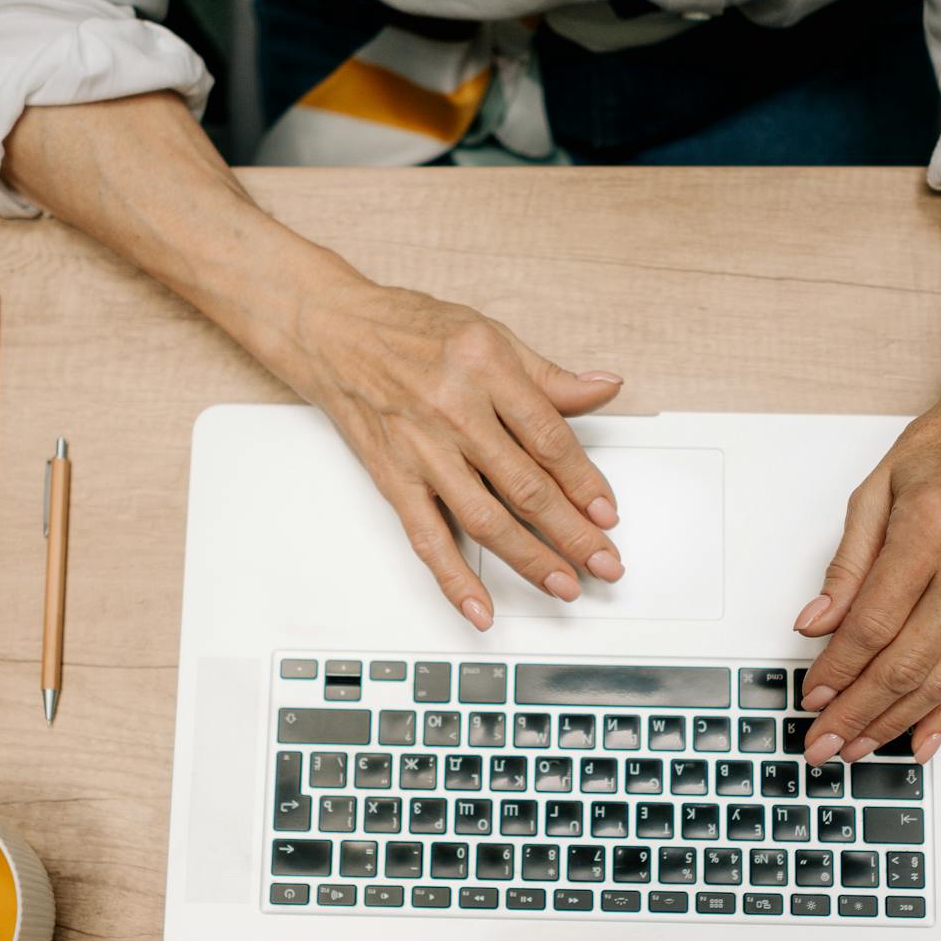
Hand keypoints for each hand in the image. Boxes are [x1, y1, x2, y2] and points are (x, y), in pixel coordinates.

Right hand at [286, 277, 627, 629]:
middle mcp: (454, 410)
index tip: (607, 513)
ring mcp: (421, 449)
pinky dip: (455, 580)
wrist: (333, 332)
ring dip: (530, 560)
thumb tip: (604, 389)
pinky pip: (427, 538)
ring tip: (564, 585)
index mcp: (486, 367)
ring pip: (486, 519)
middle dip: (573, 533)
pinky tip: (480, 609)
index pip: (549, 439)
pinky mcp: (393, 478)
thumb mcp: (490, 335)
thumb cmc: (409, 331)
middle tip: (604, 563)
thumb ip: (548, 375)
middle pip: (526, 486)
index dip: (585, 483)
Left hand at [794, 319, 940, 764]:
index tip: (811, 696)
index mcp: (932, 529)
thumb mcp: (877, 488)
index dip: (838, 669)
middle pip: (907, 662)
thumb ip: (846, 564)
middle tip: (823, 743)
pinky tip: (920, 741)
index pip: (874, 623)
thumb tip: (816, 624)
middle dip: (859, 712)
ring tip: (858, 750)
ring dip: (896, 722)